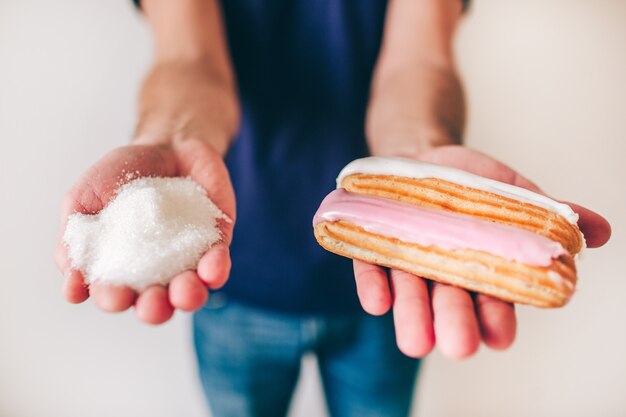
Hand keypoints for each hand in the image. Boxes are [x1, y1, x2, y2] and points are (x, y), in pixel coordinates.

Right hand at [54, 139, 234, 323]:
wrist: (168, 142)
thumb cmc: (122, 173)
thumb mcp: (84, 199)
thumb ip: (74, 239)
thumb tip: (71, 286)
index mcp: (120, 268)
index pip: (115, 293)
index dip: (112, 298)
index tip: (111, 293)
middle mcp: (155, 272)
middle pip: (155, 303)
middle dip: (152, 308)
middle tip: (150, 303)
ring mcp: (188, 259)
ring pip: (190, 291)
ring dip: (187, 298)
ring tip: (183, 292)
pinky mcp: (216, 243)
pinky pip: (218, 264)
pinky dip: (216, 270)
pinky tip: (211, 271)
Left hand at [354, 145, 610, 357]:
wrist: (421, 157)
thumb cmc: (473, 183)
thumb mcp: (515, 194)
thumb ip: (550, 215)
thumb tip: (599, 232)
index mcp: (483, 270)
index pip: (494, 302)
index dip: (497, 319)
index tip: (500, 336)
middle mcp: (444, 276)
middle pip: (451, 305)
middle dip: (455, 324)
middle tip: (458, 345)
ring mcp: (407, 263)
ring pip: (411, 295)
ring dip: (412, 316)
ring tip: (416, 342)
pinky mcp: (373, 250)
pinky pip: (371, 269)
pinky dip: (374, 286)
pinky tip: (377, 303)